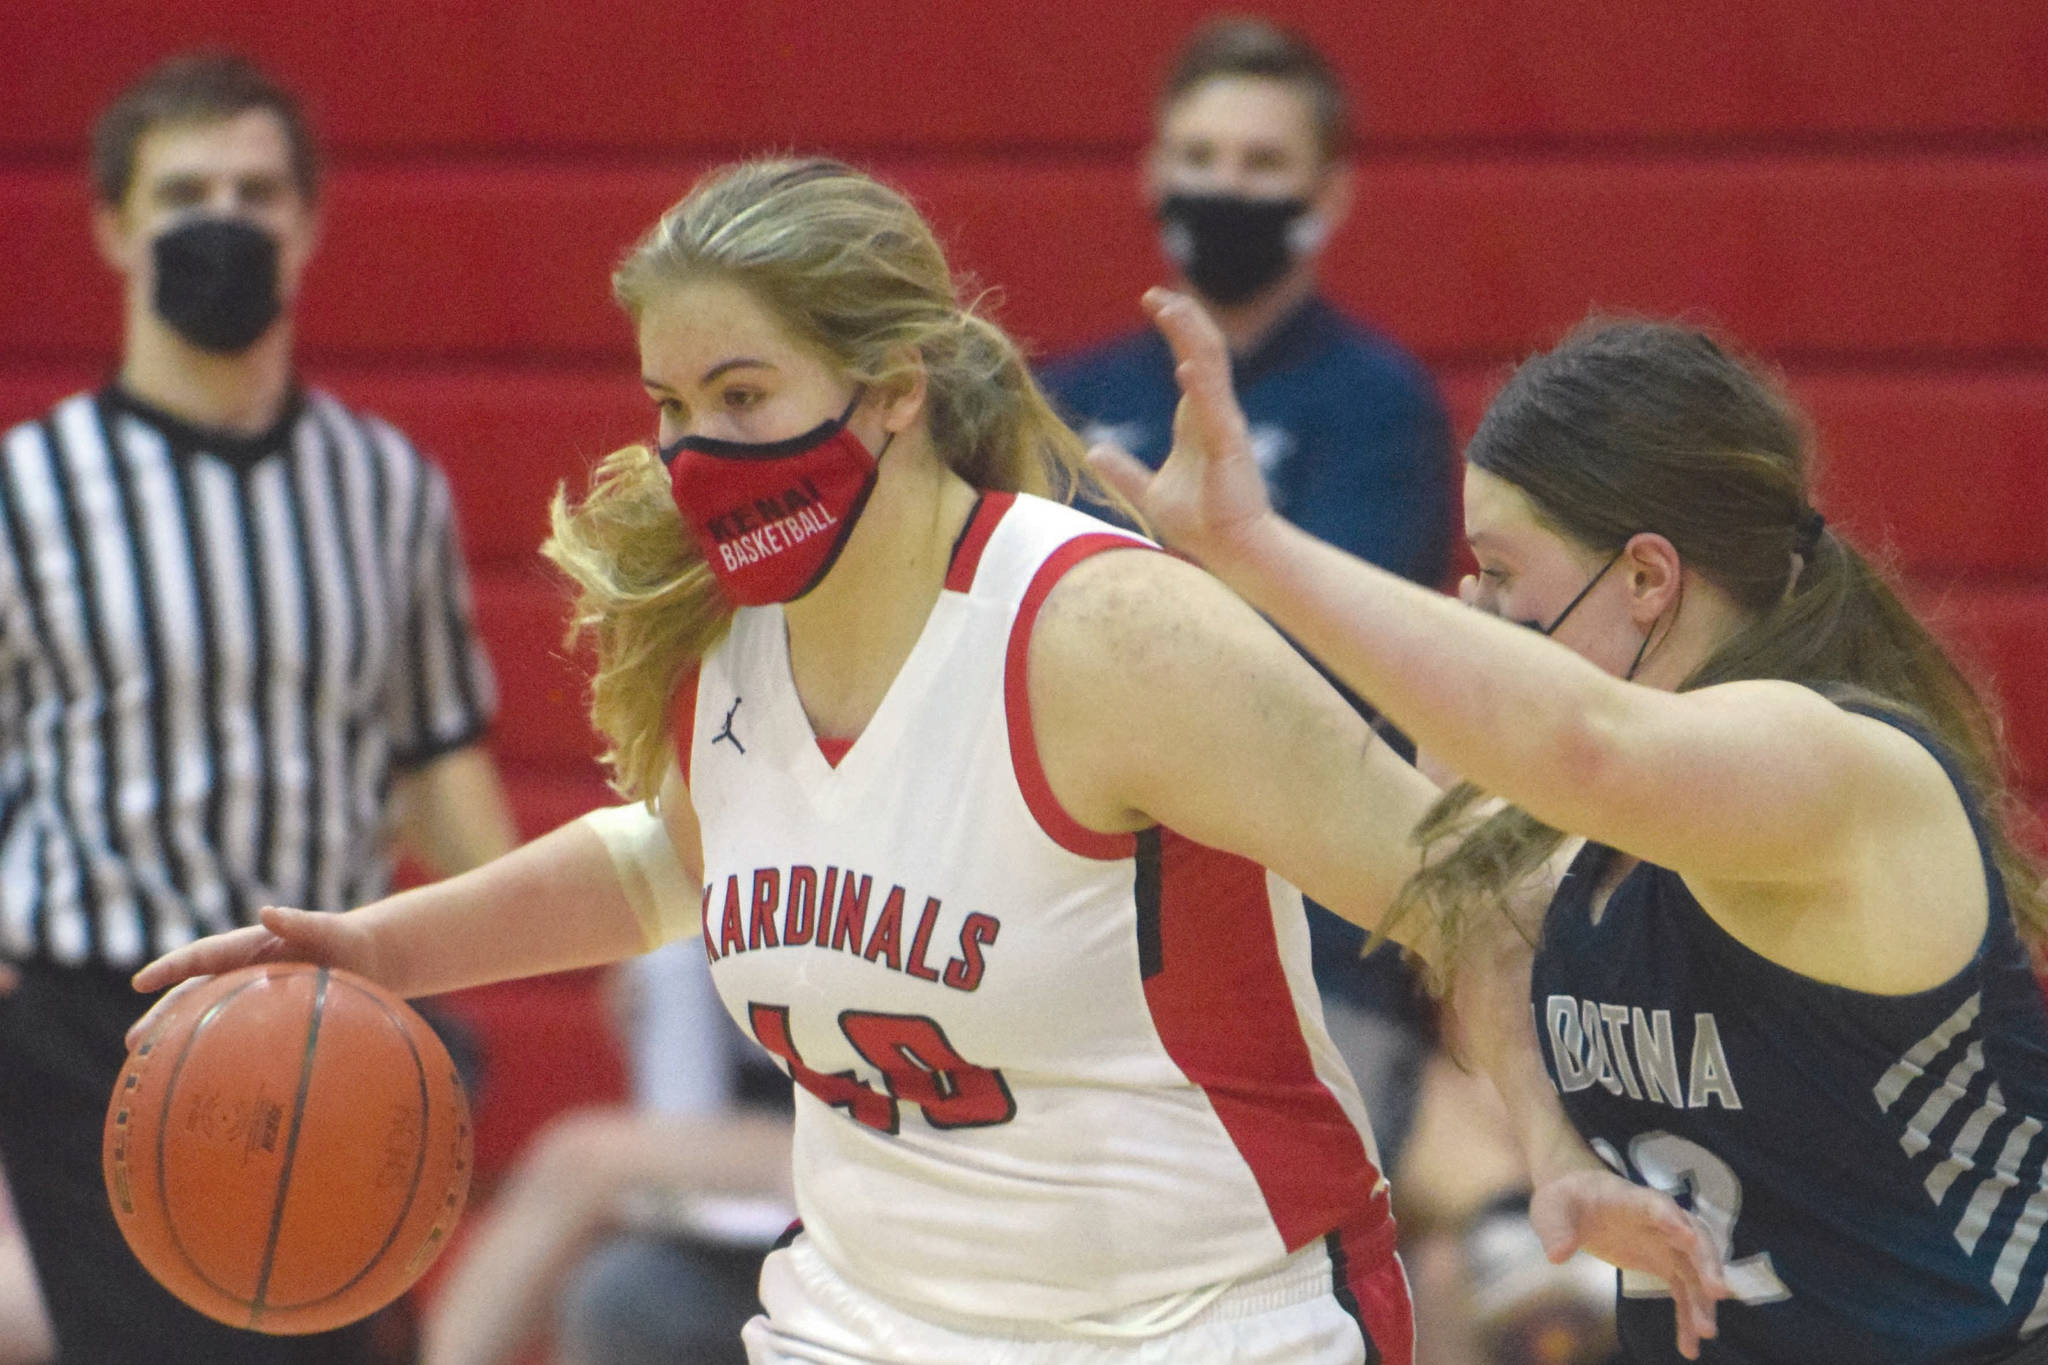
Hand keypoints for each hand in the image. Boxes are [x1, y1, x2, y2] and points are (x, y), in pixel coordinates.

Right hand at [125, 905, 380, 1049]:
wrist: (369, 958)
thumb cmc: (346, 939)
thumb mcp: (327, 928)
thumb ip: (300, 921)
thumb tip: (267, 912)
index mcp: (248, 947)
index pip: (202, 957)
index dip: (170, 969)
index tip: (140, 983)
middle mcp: (241, 972)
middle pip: (193, 994)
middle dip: (162, 1017)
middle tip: (133, 1044)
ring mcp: (251, 998)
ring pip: (207, 1018)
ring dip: (180, 1039)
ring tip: (152, 1069)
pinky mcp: (266, 1020)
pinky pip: (235, 1037)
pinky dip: (216, 1053)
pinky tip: (206, 1084)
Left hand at [1085, 288, 1278, 566]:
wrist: (1230, 551)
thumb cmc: (1201, 523)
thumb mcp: (1150, 493)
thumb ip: (1124, 472)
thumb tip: (1094, 452)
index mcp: (1198, 418)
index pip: (1191, 357)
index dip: (1175, 327)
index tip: (1153, 300)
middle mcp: (1215, 414)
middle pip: (1204, 350)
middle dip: (1183, 318)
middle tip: (1156, 293)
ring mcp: (1225, 426)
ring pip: (1212, 368)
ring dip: (1192, 337)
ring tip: (1171, 309)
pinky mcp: (1230, 447)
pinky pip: (1216, 409)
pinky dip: (1201, 385)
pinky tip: (1185, 365)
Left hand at [1530, 1167, 1728, 1359]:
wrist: (1579, 1202)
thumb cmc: (1567, 1200)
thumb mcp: (1552, 1208)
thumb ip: (1556, 1229)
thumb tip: (1557, 1255)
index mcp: (1630, 1200)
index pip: (1656, 1205)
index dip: (1671, 1218)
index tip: (1688, 1236)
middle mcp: (1659, 1221)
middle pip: (1692, 1238)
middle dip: (1706, 1263)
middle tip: (1717, 1292)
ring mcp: (1666, 1243)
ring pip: (1694, 1270)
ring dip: (1702, 1300)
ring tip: (1706, 1332)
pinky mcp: (1664, 1264)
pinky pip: (1684, 1292)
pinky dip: (1688, 1317)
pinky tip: (1689, 1346)